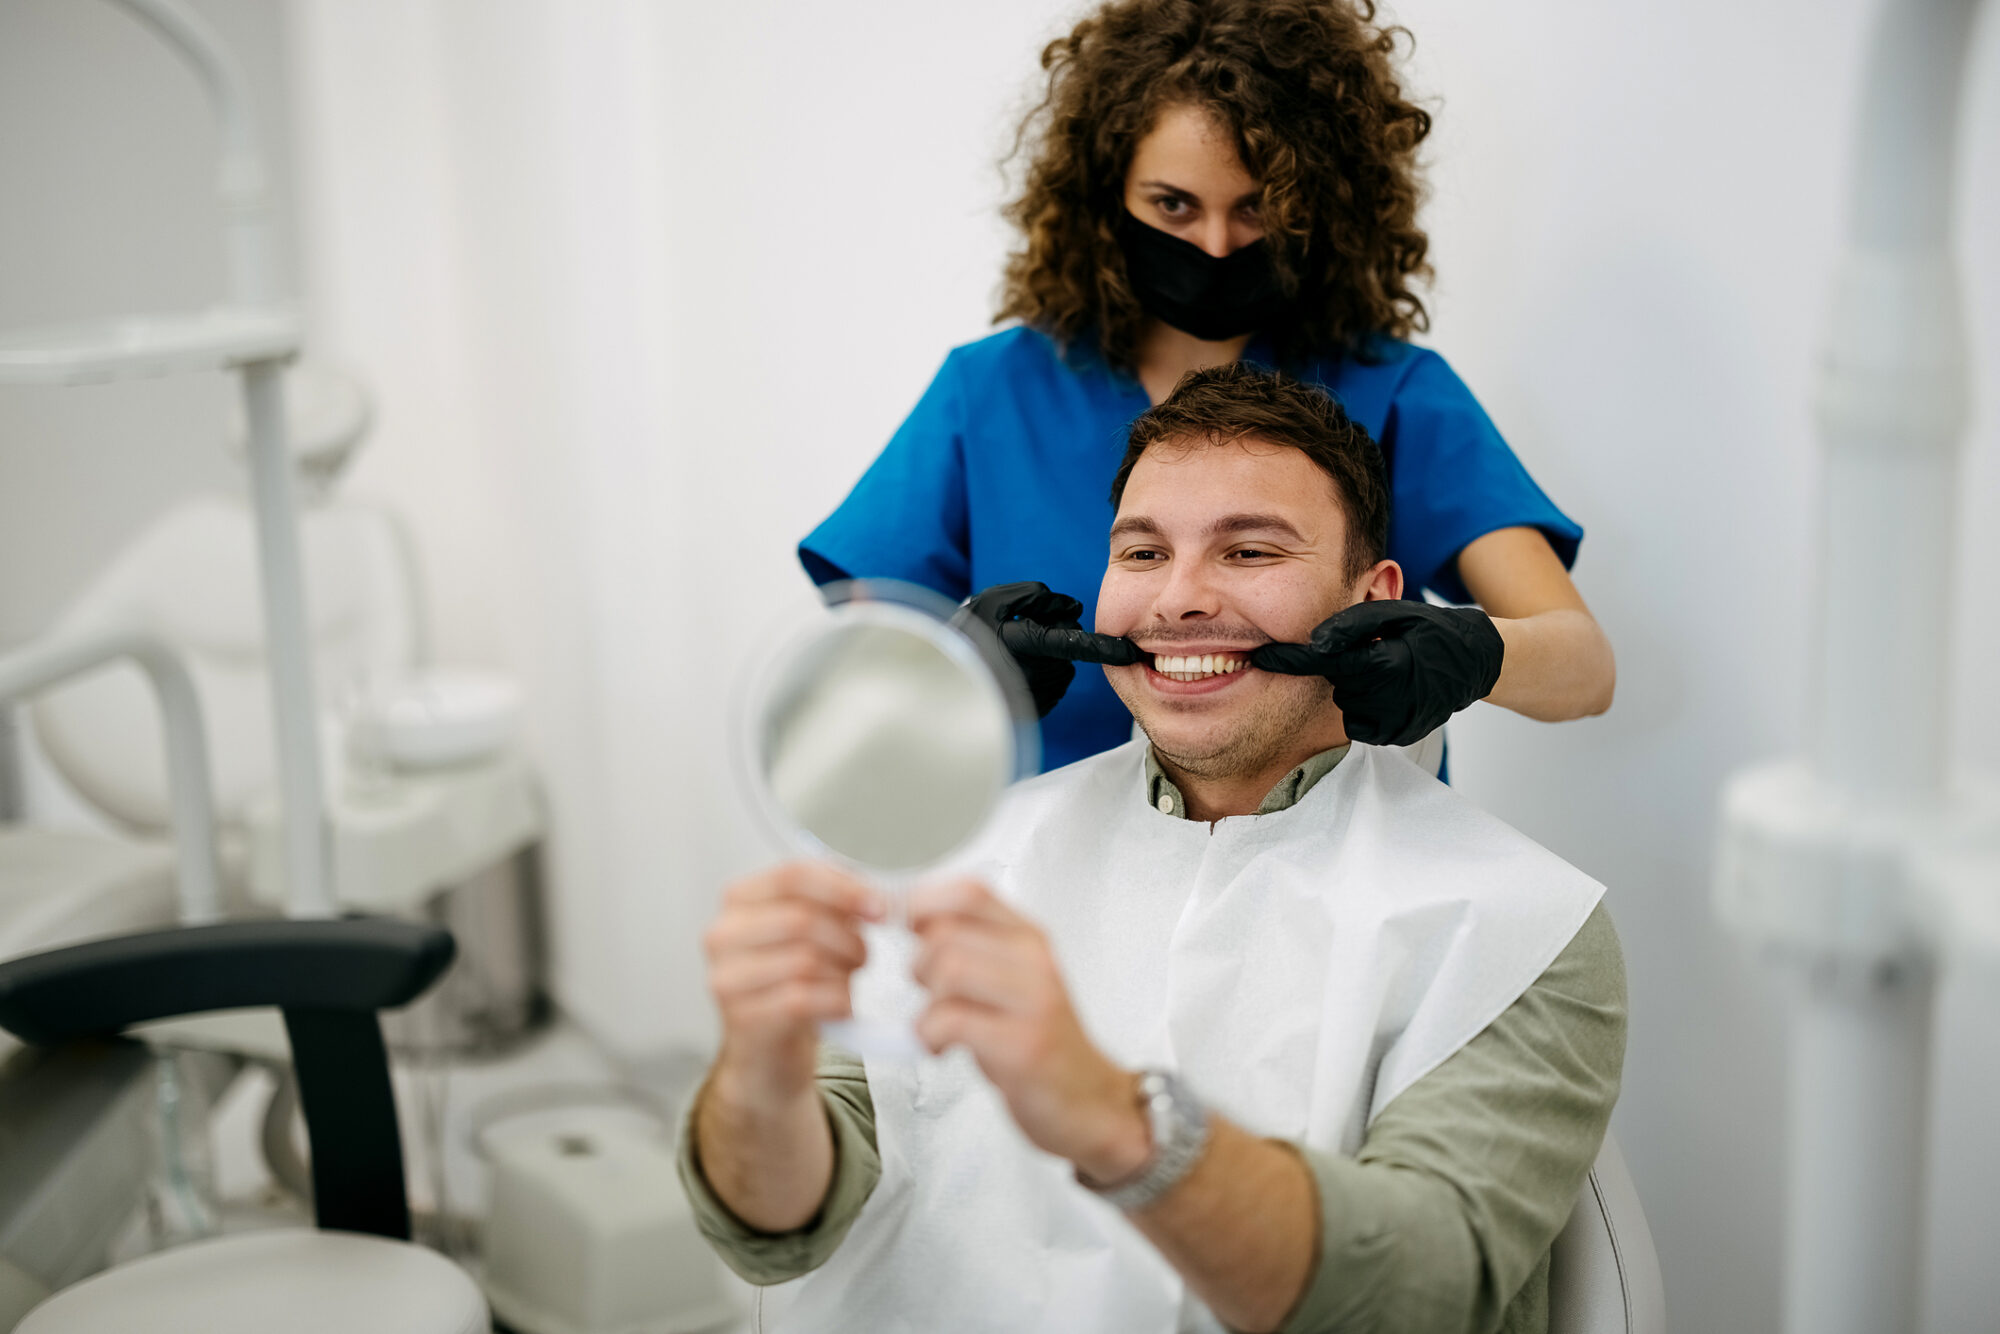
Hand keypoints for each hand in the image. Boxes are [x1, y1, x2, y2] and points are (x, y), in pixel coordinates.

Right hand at [702, 862, 885, 1113]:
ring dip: (843, 972)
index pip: (792, 875)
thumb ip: (834, 905)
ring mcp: (727, 978)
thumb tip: (875, 899)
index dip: (843, 888)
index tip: (878, 906)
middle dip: (848, 937)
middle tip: (865, 954)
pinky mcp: (742, 1018)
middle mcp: (723, 935)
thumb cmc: (791, 984)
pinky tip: (841, 1006)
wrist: (768, 1052)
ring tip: (848, 980)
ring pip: (805, 960)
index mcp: (739, 901)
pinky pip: (803, 999)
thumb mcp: (808, 934)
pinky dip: (836, 1001)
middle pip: (801, 919)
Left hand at [907, 879, 1149, 1182]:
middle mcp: (1035, 961)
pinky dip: (928, 1035)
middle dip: (918, 965)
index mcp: (1029, 939)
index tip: (910, 934)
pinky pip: (951, 1021)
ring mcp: (1034, 1002)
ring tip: (935, 1025)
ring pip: (948, 971)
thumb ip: (973, 949)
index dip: (924, 905)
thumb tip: (911, 920)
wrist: (1093, 1103)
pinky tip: (940, 1048)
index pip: (969, 892)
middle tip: (928, 994)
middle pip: (946, 934)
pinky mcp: (1024, 1045)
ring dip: (924, 1003)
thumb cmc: (1040, 1043)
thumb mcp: (1013, 982)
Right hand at [956, 582, 1142, 717]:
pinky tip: (1015, 670)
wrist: (944, 682)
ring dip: (1049, 656)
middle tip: (1023, 631)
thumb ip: (1035, 595)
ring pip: (1062, 666)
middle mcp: (1037, 673)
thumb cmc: (966, 637)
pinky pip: (1051, 684)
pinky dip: (1041, 673)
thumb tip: (1070, 606)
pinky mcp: (1035, 708)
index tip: (1131, 651)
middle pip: (1068, 647)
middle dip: (1056, 635)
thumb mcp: (994, 600)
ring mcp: (1037, 694)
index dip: (1107, 647)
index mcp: (1030, 646)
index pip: (1079, 644)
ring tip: (1014, 652)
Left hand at [1248, 600, 1504, 746]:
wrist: (1472, 662)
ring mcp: (1394, 723)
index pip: (1323, 664)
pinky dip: (1366, 707)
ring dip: (1356, 688)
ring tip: (1387, 671)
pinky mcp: (1396, 736)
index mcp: (1386, 665)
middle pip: (1336, 684)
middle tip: (1375, 653)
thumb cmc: (1429, 630)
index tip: (1259, 657)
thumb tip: (1314, 643)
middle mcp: (1389, 700)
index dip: (1289, 660)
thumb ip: (1351, 626)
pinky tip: (1389, 692)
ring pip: (1346, 704)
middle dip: (1344, 668)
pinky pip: (1359, 723)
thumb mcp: (1392, 613)